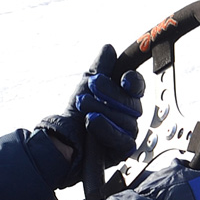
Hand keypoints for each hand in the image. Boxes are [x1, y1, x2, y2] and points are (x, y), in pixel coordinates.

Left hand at [63, 44, 145, 166]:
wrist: (63, 138)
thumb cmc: (76, 113)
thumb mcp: (86, 85)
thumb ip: (99, 68)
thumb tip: (108, 49)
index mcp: (123, 96)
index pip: (137, 86)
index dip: (133, 82)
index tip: (123, 79)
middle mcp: (128, 115)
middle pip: (132, 103)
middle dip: (110, 93)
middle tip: (91, 87)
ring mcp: (127, 133)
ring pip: (127, 121)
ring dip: (102, 109)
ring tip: (84, 105)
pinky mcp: (122, 150)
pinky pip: (121, 139)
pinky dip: (105, 128)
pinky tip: (92, 121)